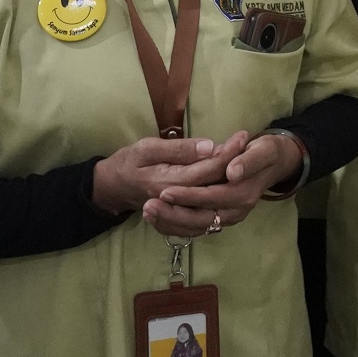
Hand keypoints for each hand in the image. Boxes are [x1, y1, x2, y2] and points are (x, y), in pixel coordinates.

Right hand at [91, 135, 236, 217]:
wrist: (110, 188)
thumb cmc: (126, 163)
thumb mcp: (146, 148)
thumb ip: (177, 149)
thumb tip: (209, 147)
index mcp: (168, 182)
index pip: (208, 170)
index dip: (228, 153)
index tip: (242, 136)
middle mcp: (177, 202)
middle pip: (215, 189)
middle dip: (234, 168)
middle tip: (247, 147)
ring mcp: (177, 214)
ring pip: (213, 207)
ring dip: (229, 189)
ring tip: (241, 167)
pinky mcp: (177, 220)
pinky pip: (203, 220)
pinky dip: (218, 205)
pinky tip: (227, 192)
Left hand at [145, 130, 301, 236]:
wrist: (273, 164)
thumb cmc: (265, 152)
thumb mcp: (263, 150)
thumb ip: (248, 160)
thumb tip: (231, 172)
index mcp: (244, 194)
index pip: (211, 198)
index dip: (188, 196)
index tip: (164, 191)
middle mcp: (235, 211)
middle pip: (199, 219)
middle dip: (172, 214)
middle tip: (147, 205)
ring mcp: (226, 218)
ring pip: (194, 227)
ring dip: (170, 222)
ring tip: (147, 212)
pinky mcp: (218, 219)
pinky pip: (194, 228)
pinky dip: (174, 226)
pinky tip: (156, 218)